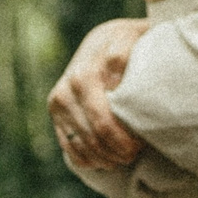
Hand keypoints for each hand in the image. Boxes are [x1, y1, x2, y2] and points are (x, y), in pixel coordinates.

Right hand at [47, 17, 148, 167]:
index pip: (103, 124)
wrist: (105, 38)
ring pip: (80, 148)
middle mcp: (65, 93)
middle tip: (135, 154)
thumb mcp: (128, 38)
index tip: (142, 144)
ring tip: (124, 158)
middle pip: (92, 139)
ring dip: (104, 159)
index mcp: (83, 78)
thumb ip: (120, 56)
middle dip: (116, 153)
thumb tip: (113, 85)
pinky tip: (106, 159)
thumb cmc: (126, 41)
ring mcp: (57, 105)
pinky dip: (88, 159)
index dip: (124, 141)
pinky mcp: (55, 114)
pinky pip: (69, 148)